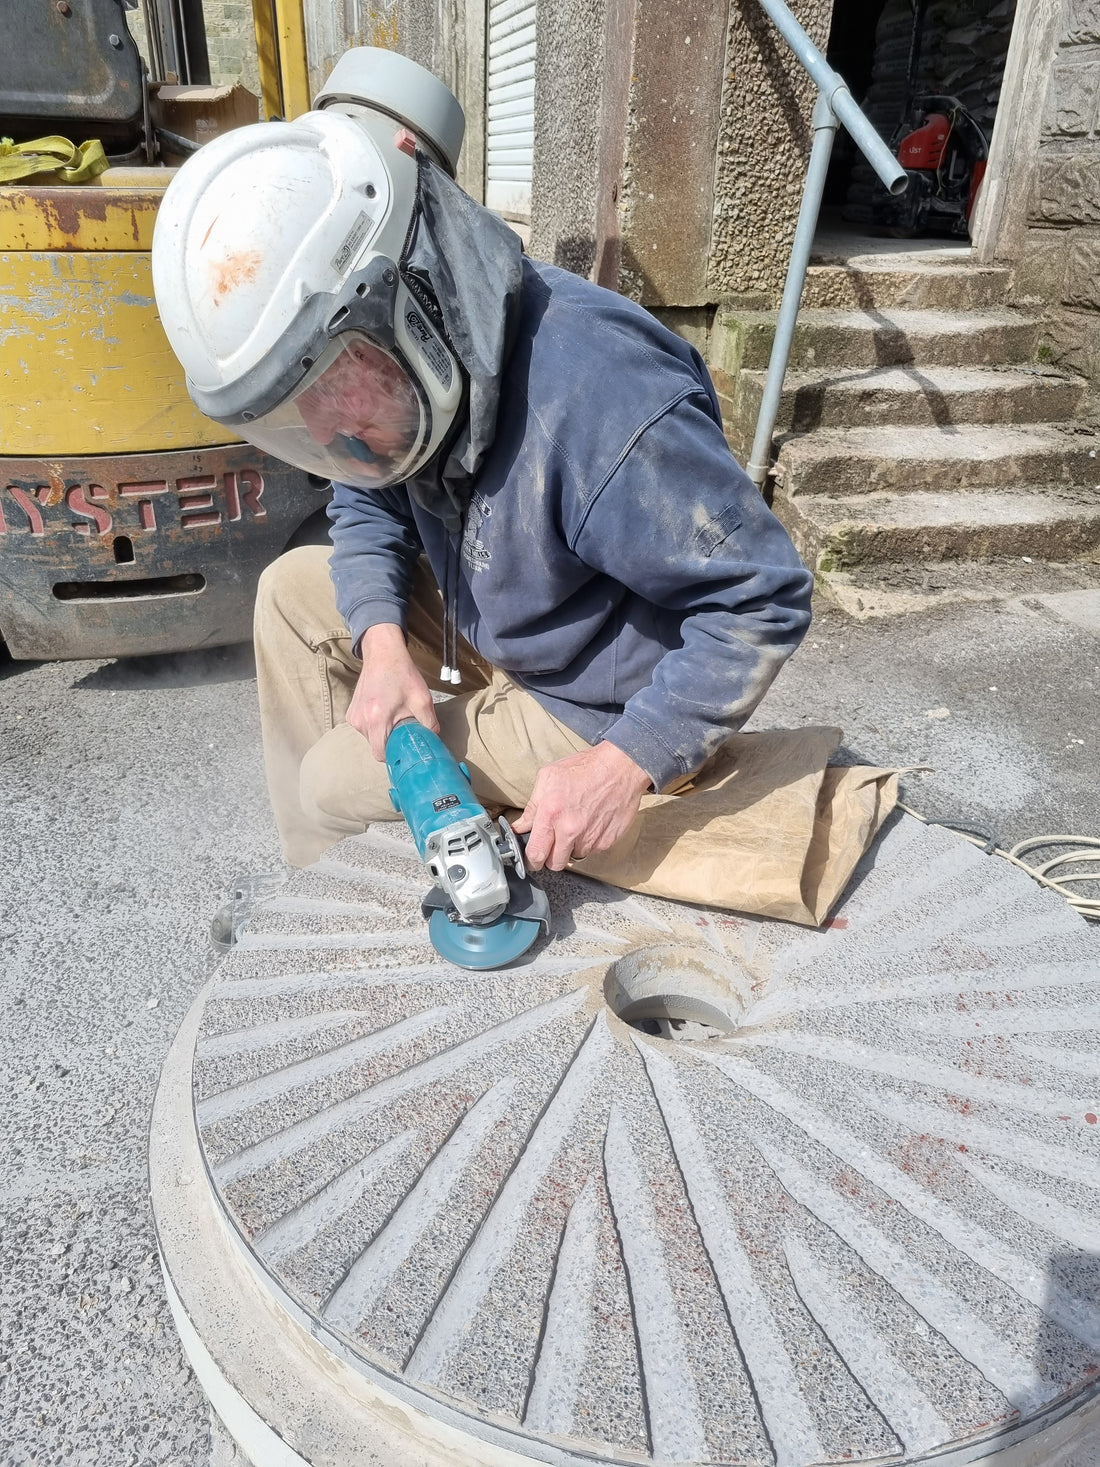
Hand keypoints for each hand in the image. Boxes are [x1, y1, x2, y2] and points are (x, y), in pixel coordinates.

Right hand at [346, 622, 438, 759]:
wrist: (383, 654)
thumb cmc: (402, 674)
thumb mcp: (422, 699)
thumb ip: (430, 723)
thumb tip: (433, 739)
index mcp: (376, 719)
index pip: (380, 754)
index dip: (394, 755)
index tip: (404, 749)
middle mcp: (360, 720)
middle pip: (376, 745)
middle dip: (390, 741)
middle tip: (403, 726)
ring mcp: (353, 716)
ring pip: (370, 737)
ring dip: (383, 731)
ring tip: (393, 714)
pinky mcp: (351, 712)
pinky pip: (364, 727)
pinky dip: (375, 724)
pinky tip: (384, 710)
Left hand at [512, 743, 651, 871]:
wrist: (620, 767)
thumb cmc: (585, 768)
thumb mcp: (549, 777)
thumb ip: (532, 806)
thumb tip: (521, 827)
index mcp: (551, 814)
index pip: (535, 853)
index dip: (531, 860)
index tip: (532, 859)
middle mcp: (570, 830)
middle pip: (554, 864)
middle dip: (551, 856)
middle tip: (553, 842)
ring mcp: (590, 838)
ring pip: (573, 857)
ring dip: (571, 847)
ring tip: (576, 825)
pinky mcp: (607, 841)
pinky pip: (592, 851)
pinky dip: (588, 842)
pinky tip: (590, 823)